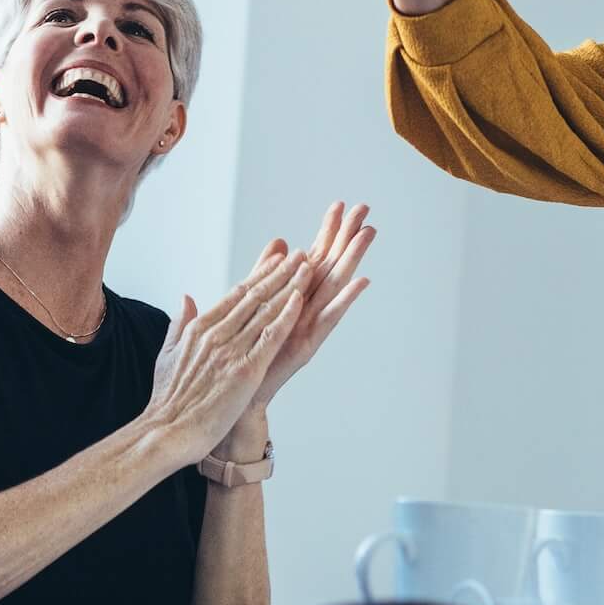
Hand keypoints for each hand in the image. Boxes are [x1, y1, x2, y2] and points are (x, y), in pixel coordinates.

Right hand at [143, 253, 311, 469]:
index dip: (259, 274)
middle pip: (255, 295)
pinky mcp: (246, 370)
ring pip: (266, 310)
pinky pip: (271, 337)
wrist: (167, 431)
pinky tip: (300, 299)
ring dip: (289, 286)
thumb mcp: (168, 353)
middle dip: (280, 272)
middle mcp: (217, 333)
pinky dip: (286, 315)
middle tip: (299, 254)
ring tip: (306, 267)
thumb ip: (180, 323)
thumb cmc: (167, 400)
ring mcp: (232, 350)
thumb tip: (187, 298)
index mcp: (199, 327)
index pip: (236, 293)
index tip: (276, 259)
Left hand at [227, 204, 374, 450]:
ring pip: (335, 285)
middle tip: (364, 207)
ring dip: (352, 259)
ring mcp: (308, 327)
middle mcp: (305, 310)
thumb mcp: (252, 306)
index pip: (313, 257)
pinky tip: (361, 281)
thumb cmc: (243, 358)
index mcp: (292, 299)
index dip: (327, 231)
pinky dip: (345, 300)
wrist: (235, 400)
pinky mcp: (306, 345)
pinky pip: (328, 319)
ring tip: (368, 233)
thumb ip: (264, 274)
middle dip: (346, 236)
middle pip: (330, 265)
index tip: (340, 204)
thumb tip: (278, 243)